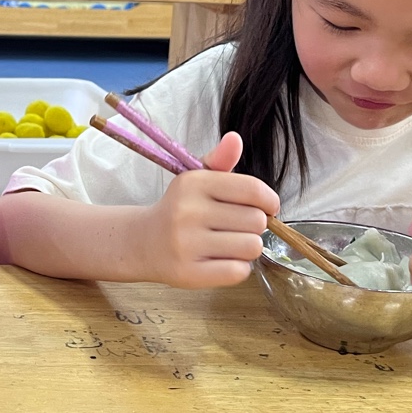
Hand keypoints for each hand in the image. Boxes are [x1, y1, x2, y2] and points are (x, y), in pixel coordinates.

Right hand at [140, 132, 279, 288]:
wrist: (142, 242)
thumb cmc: (179, 209)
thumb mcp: (197, 180)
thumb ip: (220, 160)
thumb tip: (235, 139)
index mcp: (193, 183)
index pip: (252, 189)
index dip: (269, 200)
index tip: (267, 207)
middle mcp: (188, 212)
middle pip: (256, 221)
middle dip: (255, 226)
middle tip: (237, 227)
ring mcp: (187, 244)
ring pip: (252, 247)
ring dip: (248, 248)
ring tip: (231, 244)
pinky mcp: (189, 273)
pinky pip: (238, 272)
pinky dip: (238, 268)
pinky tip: (223, 261)